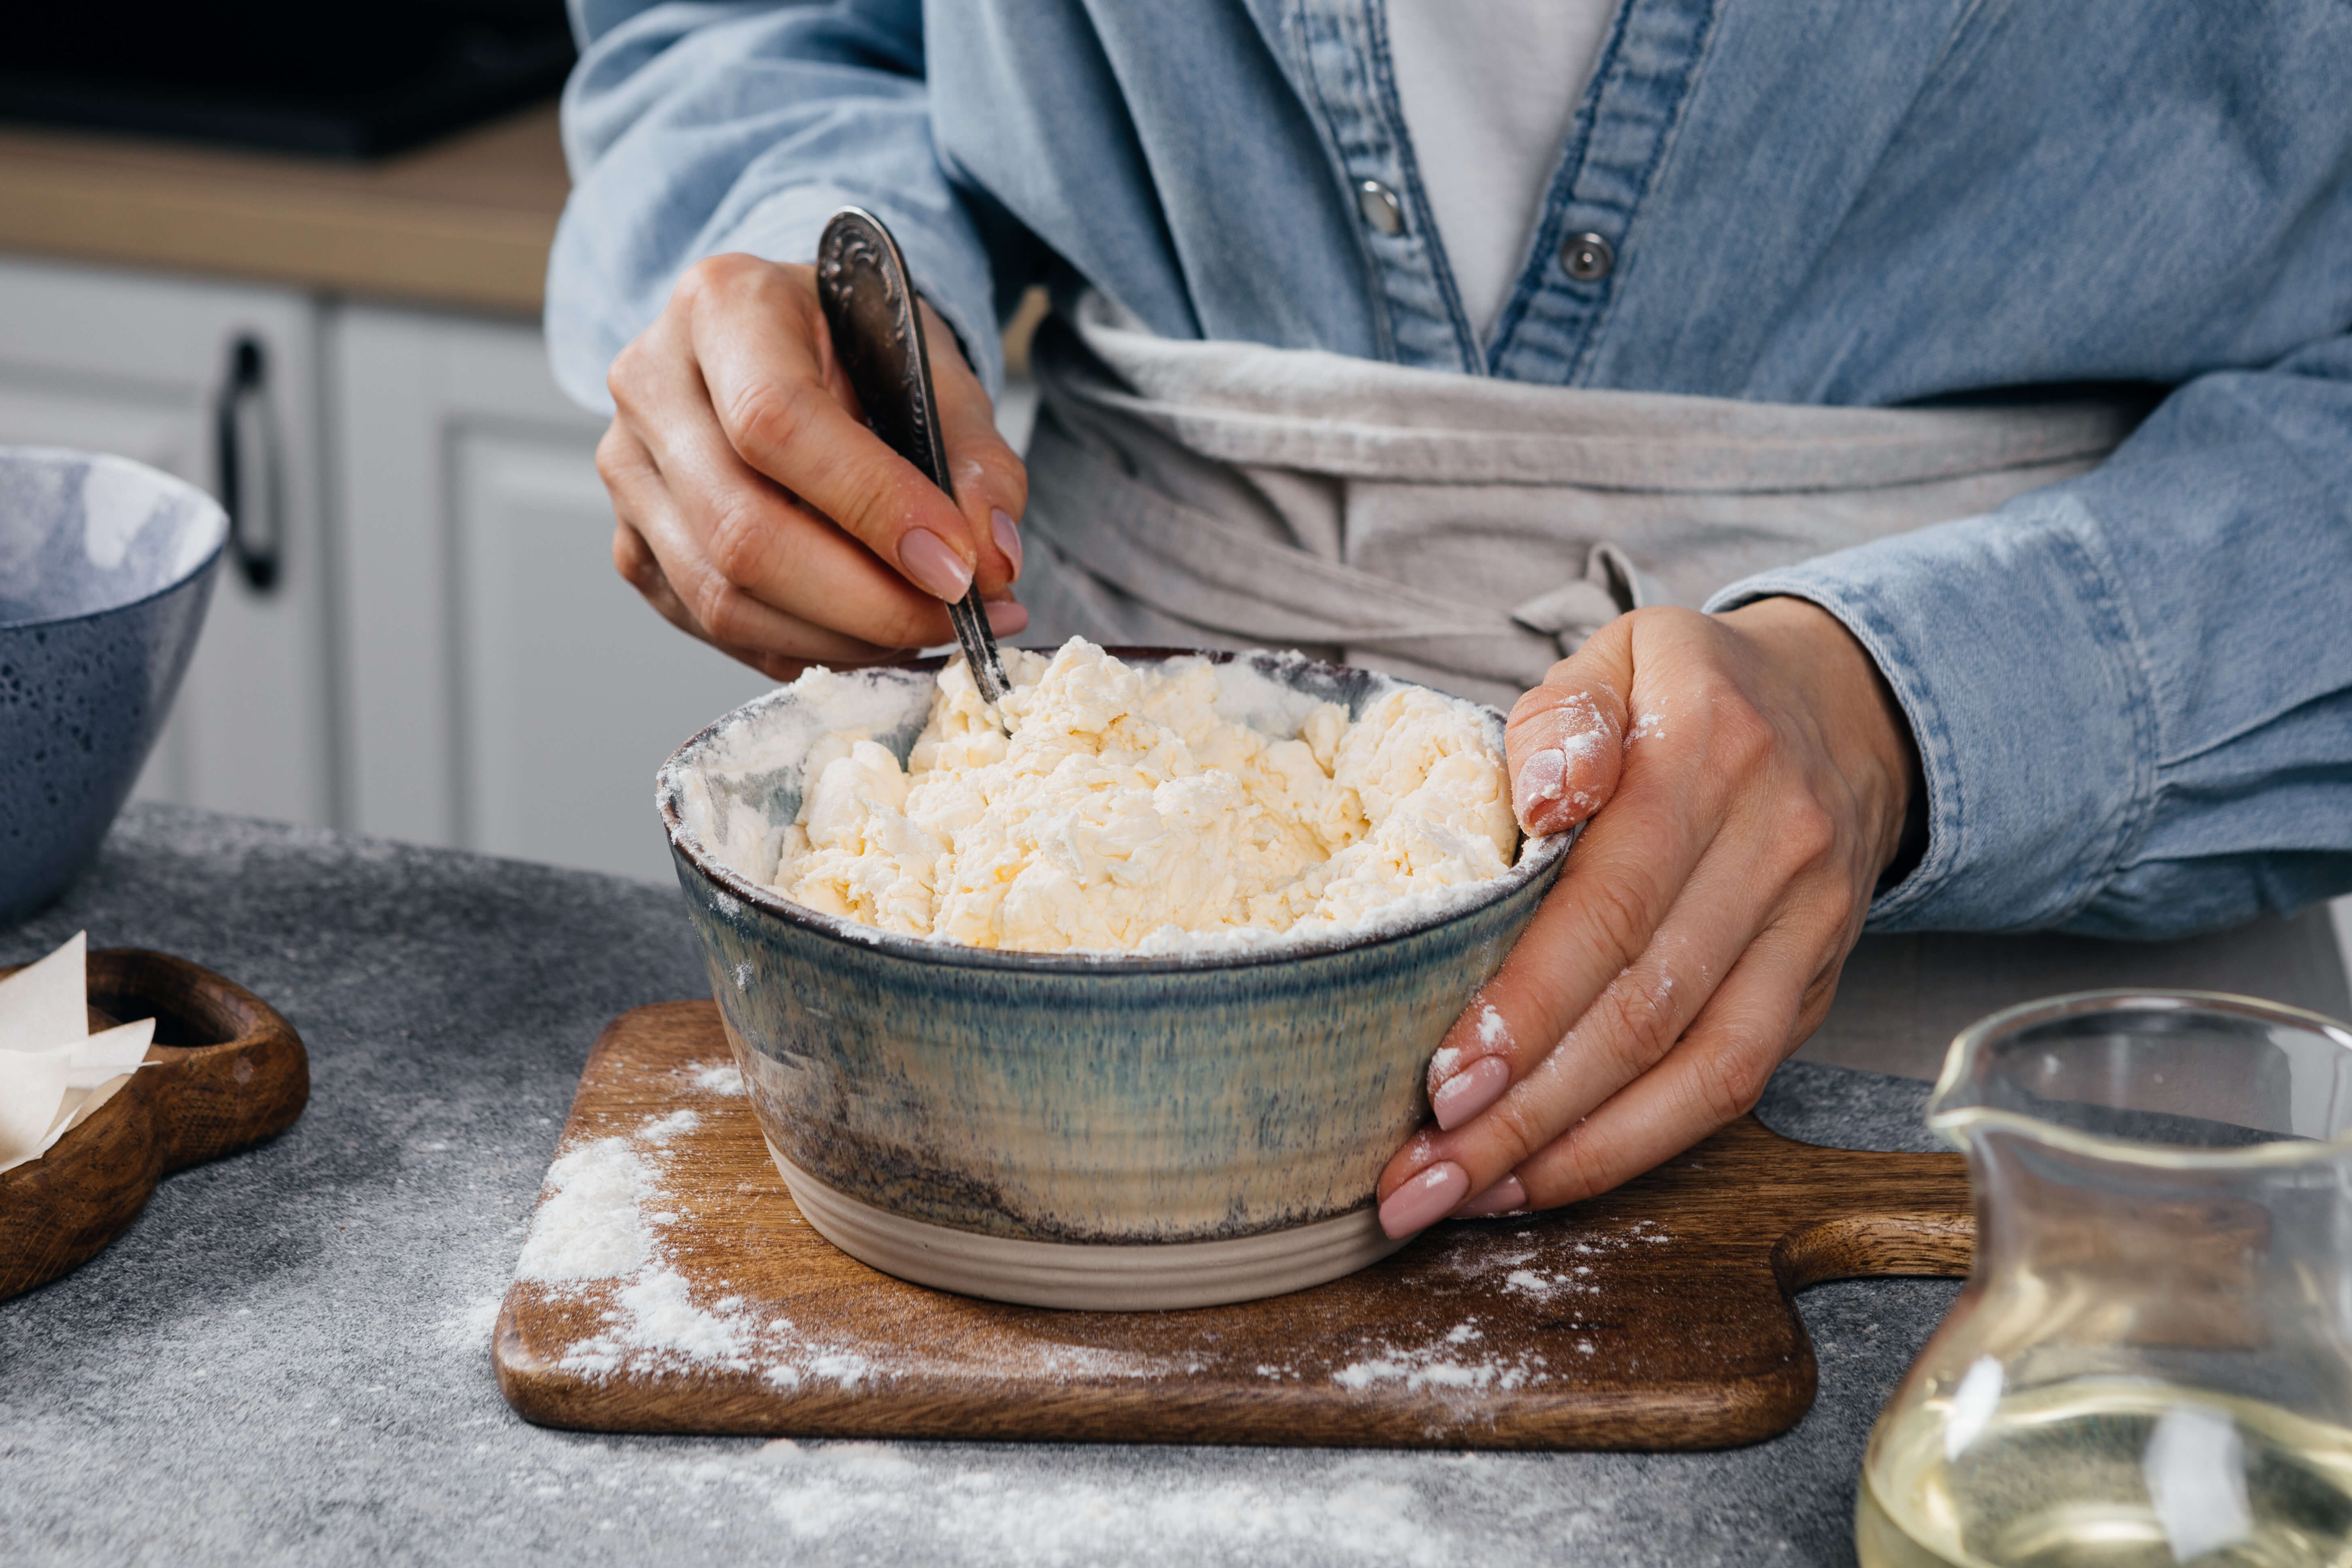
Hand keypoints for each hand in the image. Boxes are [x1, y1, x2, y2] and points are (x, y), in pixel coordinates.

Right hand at [595, 253, 1027, 680]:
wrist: (790, 346)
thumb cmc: (859, 348)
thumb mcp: (934, 370)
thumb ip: (976, 462)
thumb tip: (991, 563)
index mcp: (723, 306)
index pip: (778, 424)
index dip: (874, 509)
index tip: (957, 569)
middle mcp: (652, 384)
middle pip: (741, 531)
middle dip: (867, 603)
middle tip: (958, 621)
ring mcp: (628, 472)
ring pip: (723, 598)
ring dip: (842, 640)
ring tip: (927, 631)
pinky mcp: (631, 546)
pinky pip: (715, 628)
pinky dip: (805, 648)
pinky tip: (871, 636)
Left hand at [1374, 599, 1921, 1236]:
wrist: (1840, 712)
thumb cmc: (1687, 693)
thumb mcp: (1620, 655)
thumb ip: (1563, 718)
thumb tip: (1537, 801)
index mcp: (1708, 753)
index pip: (1610, 905)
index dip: (1528, 1006)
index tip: (1443, 1082)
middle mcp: (1776, 846)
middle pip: (1644, 1007)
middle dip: (1524, 1109)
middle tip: (1419, 1176)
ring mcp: (1811, 927)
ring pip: (1696, 1069)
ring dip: (1574, 1151)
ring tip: (1466, 1196)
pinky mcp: (1818, 987)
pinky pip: (1734, 1086)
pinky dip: (1637, 1146)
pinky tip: (1545, 1179)